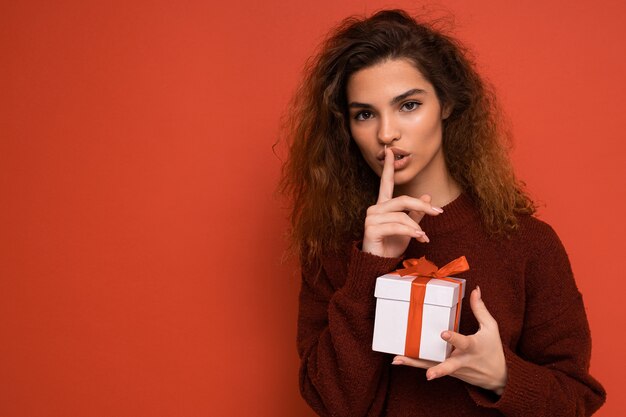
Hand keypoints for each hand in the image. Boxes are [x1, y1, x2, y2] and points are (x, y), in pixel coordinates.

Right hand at [362, 146, 442, 257]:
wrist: (379, 266)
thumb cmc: (391, 246)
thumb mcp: (408, 228)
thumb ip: (415, 213)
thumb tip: (427, 196)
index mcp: (383, 206)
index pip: (386, 183)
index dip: (388, 167)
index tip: (390, 151)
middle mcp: (375, 209)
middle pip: (402, 200)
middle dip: (422, 206)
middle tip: (438, 213)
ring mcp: (371, 218)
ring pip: (401, 215)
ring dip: (416, 226)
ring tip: (424, 237)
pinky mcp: (371, 229)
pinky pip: (396, 226)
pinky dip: (410, 232)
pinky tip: (419, 238)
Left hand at [392, 286, 507, 394]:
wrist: (499, 378)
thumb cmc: (494, 349)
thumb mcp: (491, 328)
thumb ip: (480, 309)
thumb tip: (475, 289)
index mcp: (473, 347)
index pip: (463, 342)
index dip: (454, 338)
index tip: (443, 333)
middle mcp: (462, 360)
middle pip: (448, 366)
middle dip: (438, 369)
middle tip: (428, 374)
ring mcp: (454, 368)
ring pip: (433, 366)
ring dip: (415, 364)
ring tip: (397, 360)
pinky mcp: (448, 372)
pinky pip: (429, 365)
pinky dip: (415, 364)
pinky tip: (399, 360)